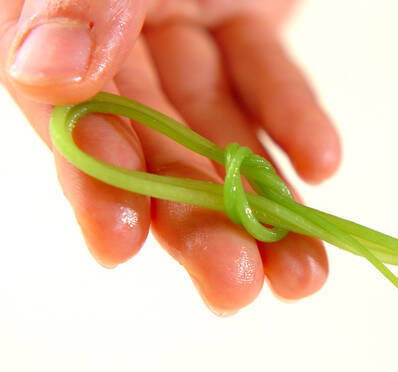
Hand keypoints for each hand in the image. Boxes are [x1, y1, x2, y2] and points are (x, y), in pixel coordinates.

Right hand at [0, 1, 340, 313]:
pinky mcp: (246, 21)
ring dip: (263, 201)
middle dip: (196, 223)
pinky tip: (320, 167)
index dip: (97, 185)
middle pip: (157, 148)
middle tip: (233, 287)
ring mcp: (189, 31)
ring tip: (301, 271)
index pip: (69, 120)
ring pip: (220, 130)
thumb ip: (76, 1)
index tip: (120, 246)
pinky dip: (295, 122)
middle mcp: (123, 38)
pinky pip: (269, 78)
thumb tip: (48, 73)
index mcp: (63, 25)